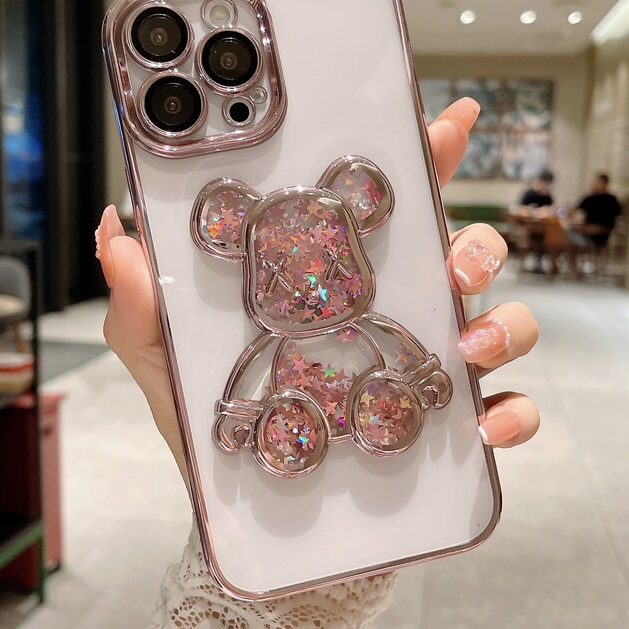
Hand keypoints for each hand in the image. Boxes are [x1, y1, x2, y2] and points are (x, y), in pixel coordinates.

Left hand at [98, 96, 538, 478]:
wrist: (243, 506)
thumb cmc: (213, 423)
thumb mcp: (166, 358)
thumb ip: (142, 300)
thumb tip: (117, 232)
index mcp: (339, 281)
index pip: (389, 207)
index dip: (423, 158)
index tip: (446, 123)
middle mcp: (394, 312)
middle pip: (462, 252)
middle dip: (476, 243)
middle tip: (453, 263)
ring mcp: (427, 367)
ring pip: (499, 321)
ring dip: (500, 325)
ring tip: (465, 348)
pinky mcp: (445, 428)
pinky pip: (505, 409)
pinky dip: (511, 412)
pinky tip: (484, 423)